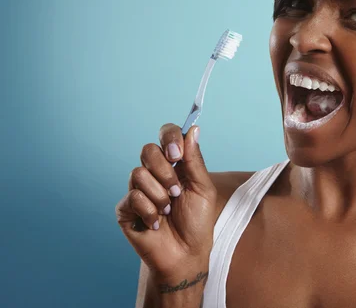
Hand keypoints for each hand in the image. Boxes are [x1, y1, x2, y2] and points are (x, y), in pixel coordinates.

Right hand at [115, 124, 216, 280]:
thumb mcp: (203, 188)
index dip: (169, 138)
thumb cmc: (197, 222)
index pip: (166, 136)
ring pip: (138, 174)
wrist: (186, 254)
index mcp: (175, 165)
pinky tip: (157, 223)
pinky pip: (132, 197)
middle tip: (176, 192)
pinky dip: (149, 211)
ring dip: (159, 196)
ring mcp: (138, 189)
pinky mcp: (126, 208)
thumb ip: (194, 159)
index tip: (177, 155)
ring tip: (168, 210)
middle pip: (148, 150)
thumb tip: (192, 128)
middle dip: (164, 172)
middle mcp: (154, 173)